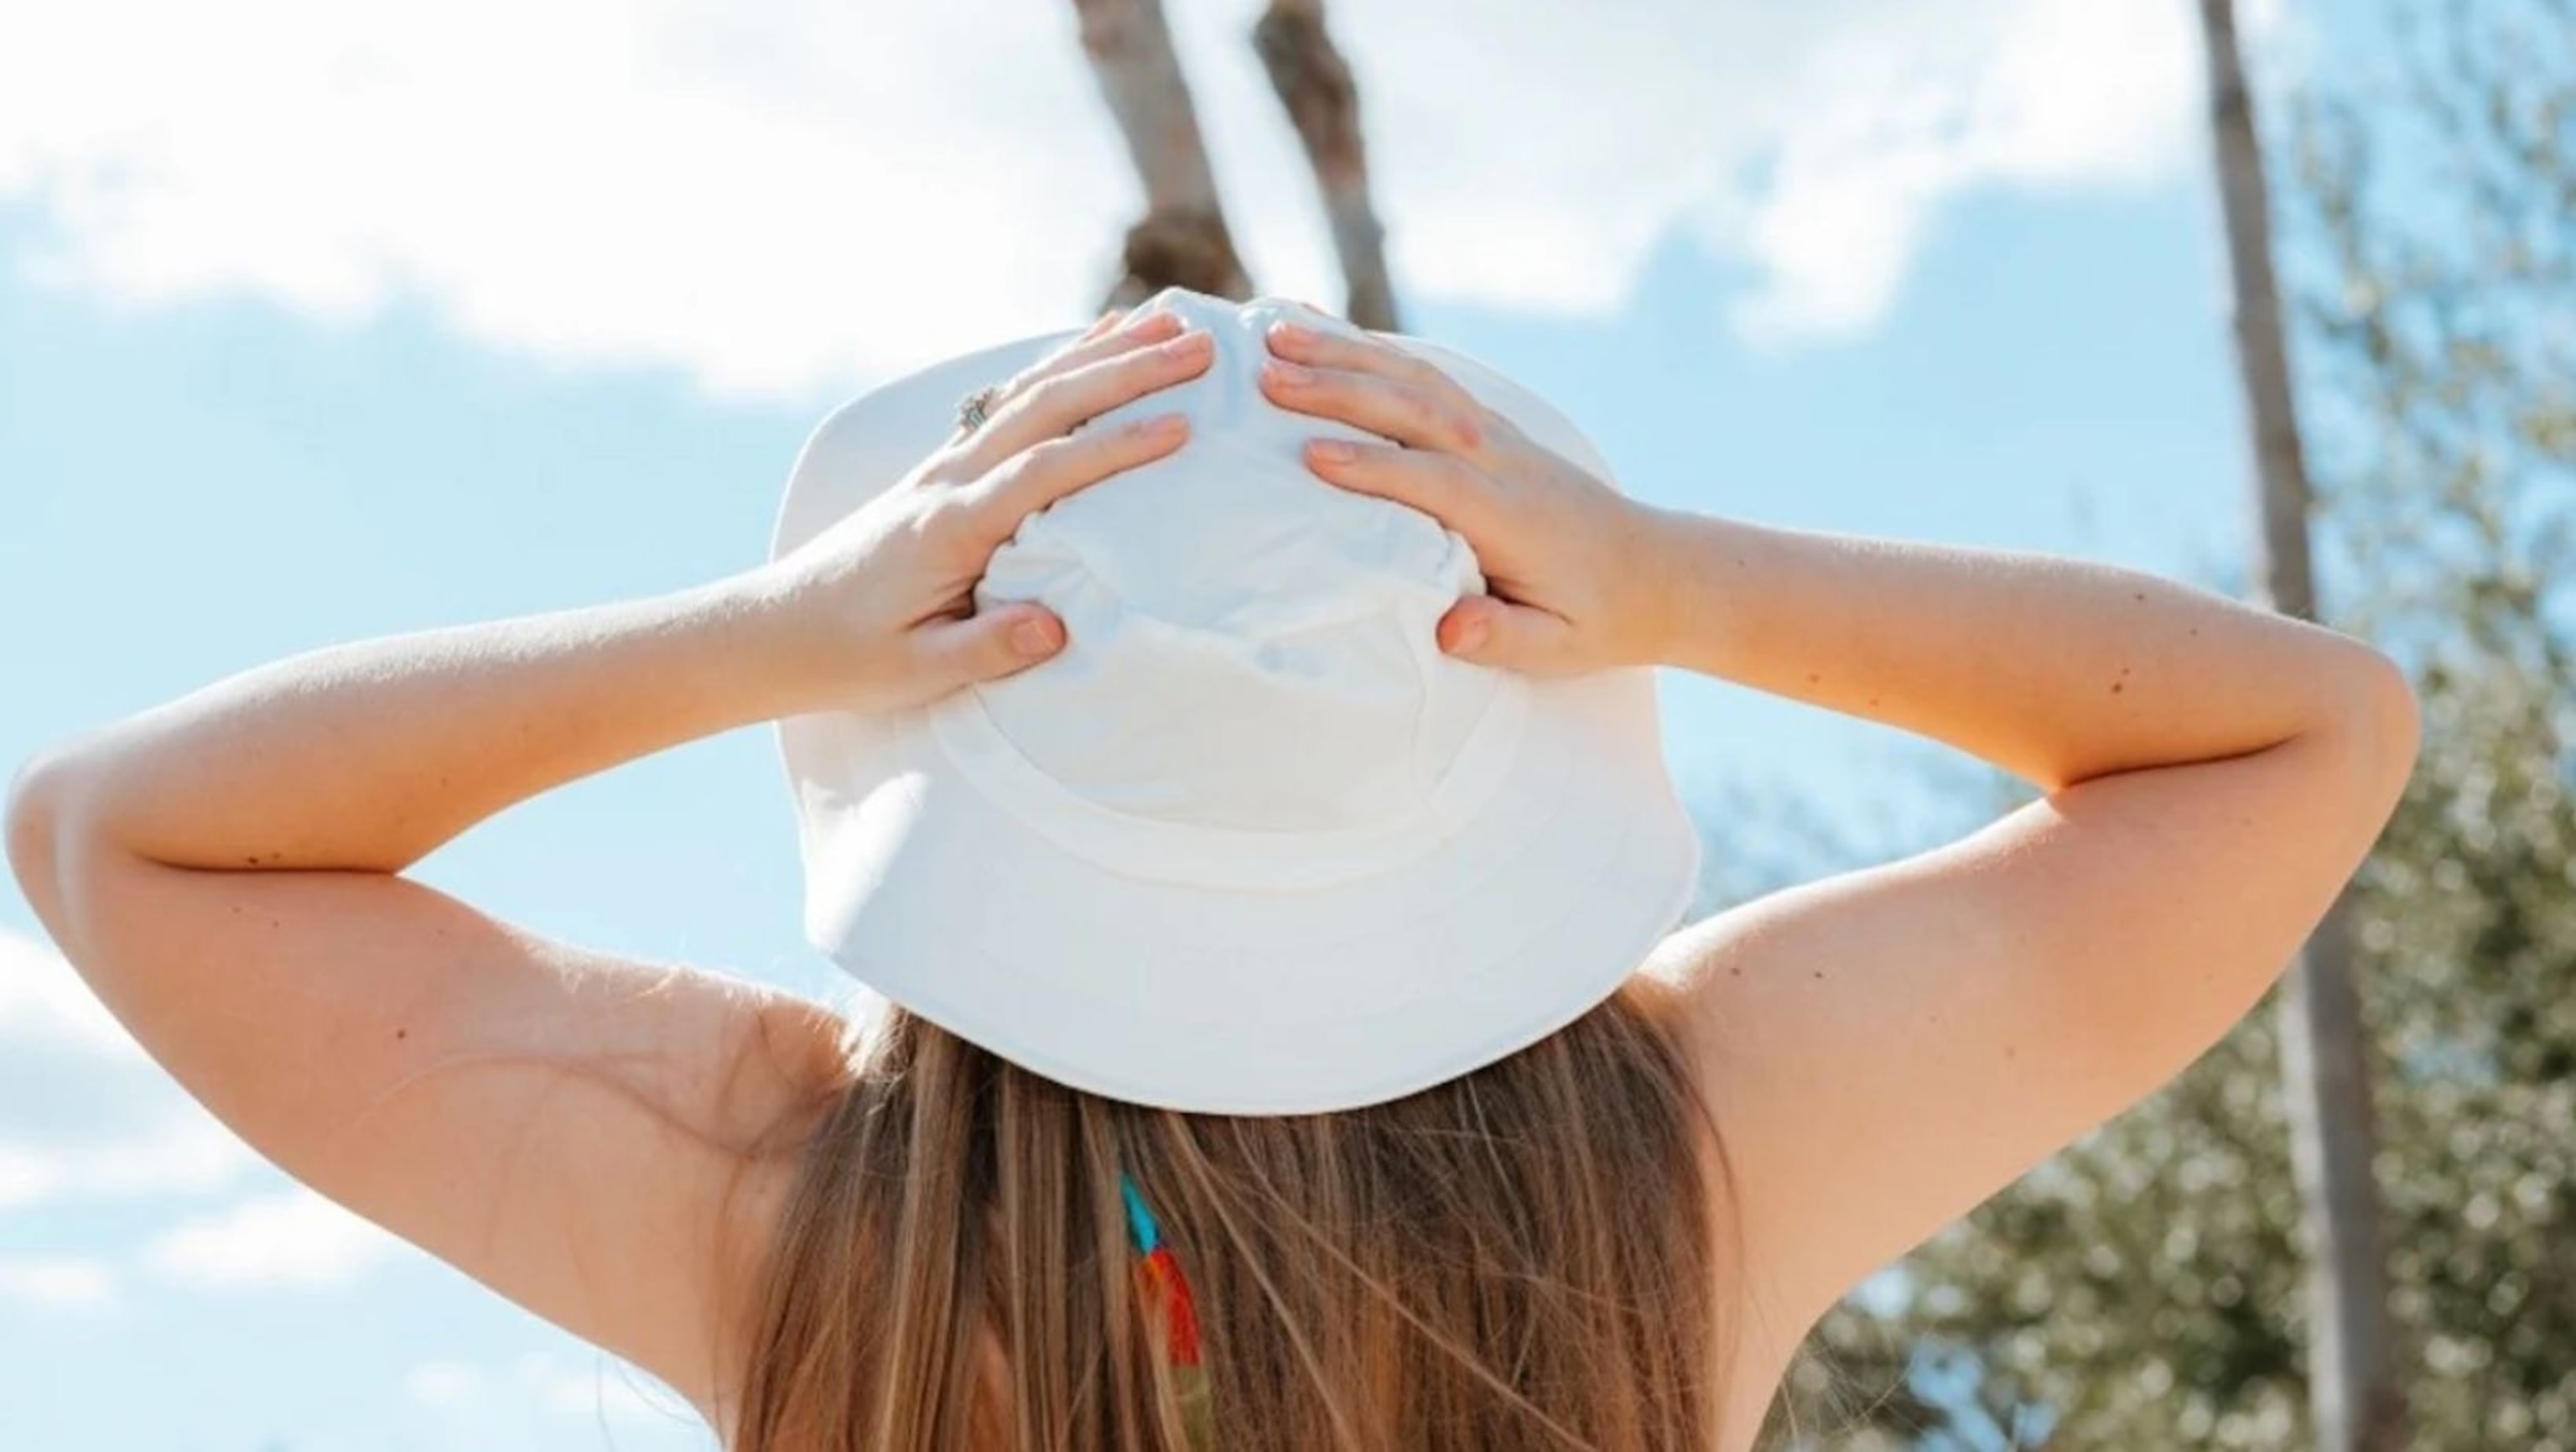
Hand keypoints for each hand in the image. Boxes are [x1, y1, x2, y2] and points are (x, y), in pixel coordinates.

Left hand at [759, 304, 1214, 712]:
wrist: (779, 629)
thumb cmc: (852, 656)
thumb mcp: (919, 672)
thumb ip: (990, 649)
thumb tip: (1059, 627)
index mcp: (951, 526)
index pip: (1045, 473)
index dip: (1114, 450)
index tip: (1181, 429)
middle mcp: (949, 478)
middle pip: (1048, 406)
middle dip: (1127, 371)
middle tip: (1200, 347)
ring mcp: (946, 464)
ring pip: (1033, 390)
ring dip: (1103, 353)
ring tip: (1171, 322)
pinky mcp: (946, 465)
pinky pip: (1013, 401)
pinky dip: (1063, 365)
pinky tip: (1100, 343)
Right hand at [1257, 318, 1677, 674]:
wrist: (1654, 570)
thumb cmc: (1593, 618)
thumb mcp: (1556, 649)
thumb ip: (1500, 638)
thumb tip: (1448, 630)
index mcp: (1511, 517)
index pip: (1435, 482)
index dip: (1375, 467)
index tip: (1310, 456)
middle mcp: (1501, 460)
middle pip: (1415, 410)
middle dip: (1339, 388)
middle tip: (1266, 375)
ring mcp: (1495, 434)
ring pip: (1415, 380)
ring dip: (1343, 353)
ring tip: (1275, 333)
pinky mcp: (1488, 425)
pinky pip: (1424, 377)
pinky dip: (1371, 350)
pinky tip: (1322, 331)